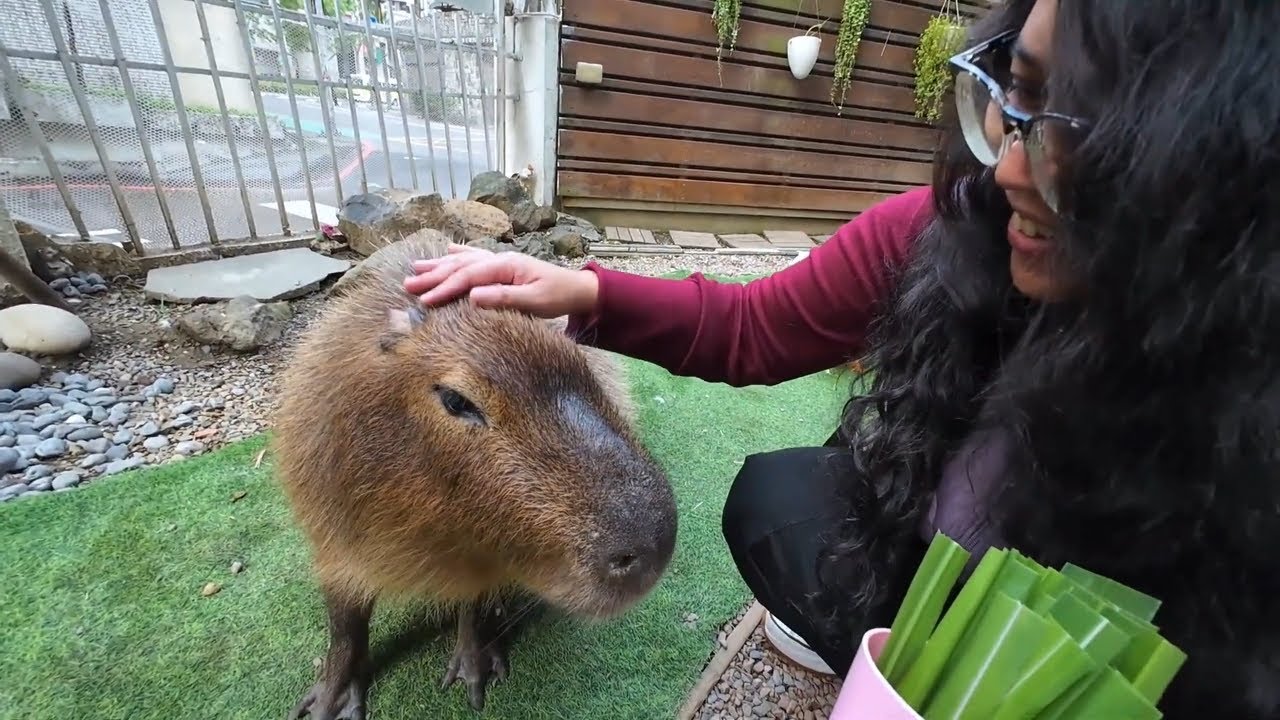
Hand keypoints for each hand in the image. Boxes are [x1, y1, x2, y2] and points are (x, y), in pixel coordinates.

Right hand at [402, 243, 599, 317]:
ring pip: (463, 260)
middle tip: (407, 285)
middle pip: (460, 266)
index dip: (445, 288)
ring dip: (438, 265)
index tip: (425, 300)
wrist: (577, 289)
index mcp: (506, 266)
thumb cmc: (558, 296)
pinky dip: (458, 255)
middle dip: (433, 276)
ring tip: (415, 269)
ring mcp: (500, 261)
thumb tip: (473, 296)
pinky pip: (474, 258)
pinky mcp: (502, 267)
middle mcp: (499, 259)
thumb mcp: (534, 301)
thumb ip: (504, 298)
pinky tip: (446, 252)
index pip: (469, 276)